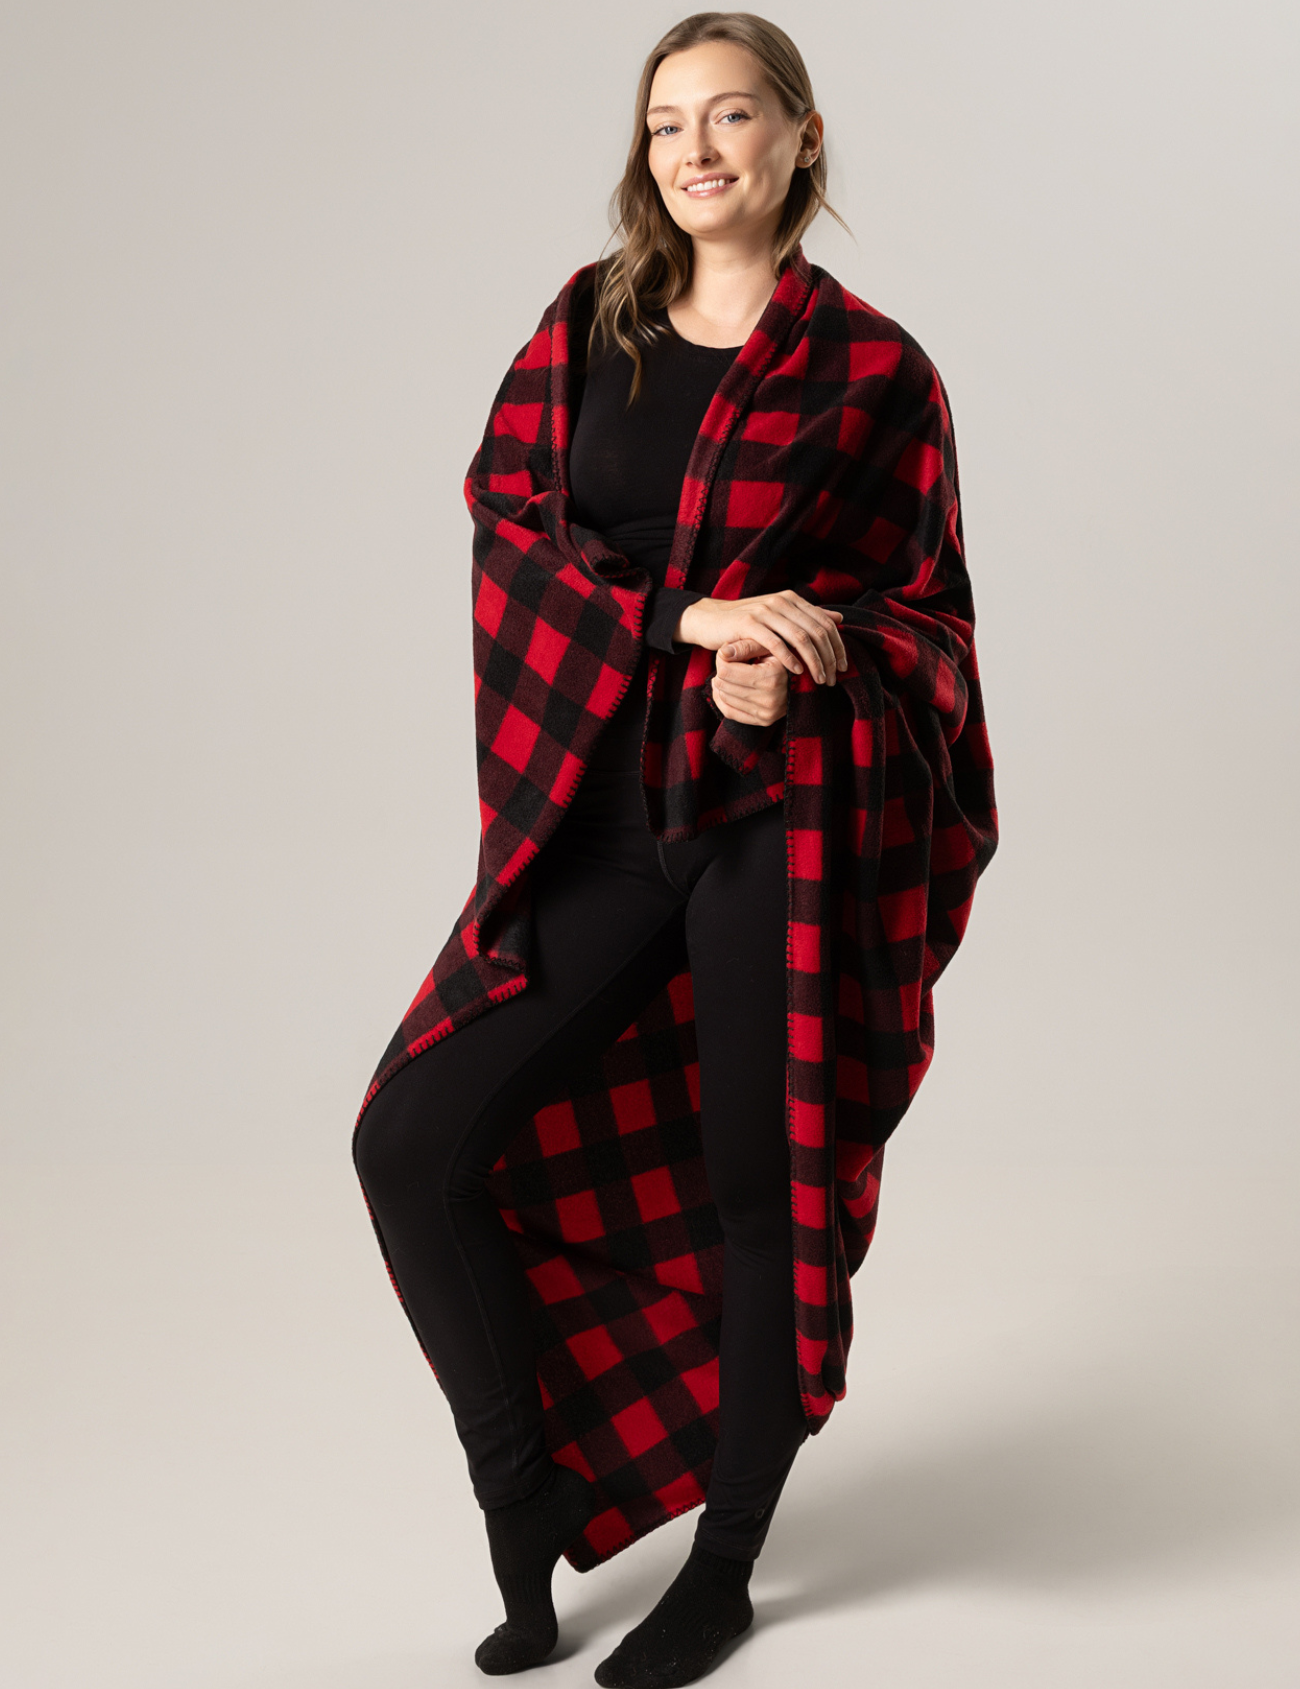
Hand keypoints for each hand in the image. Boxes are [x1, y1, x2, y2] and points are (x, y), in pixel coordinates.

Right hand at [676, 590, 846, 685]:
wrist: (711, 620)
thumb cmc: (748, 624)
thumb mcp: (779, 619)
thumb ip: (807, 617)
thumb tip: (838, 619)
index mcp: (792, 599)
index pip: (825, 623)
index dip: (838, 646)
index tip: (842, 667)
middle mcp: (781, 601)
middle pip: (817, 631)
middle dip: (828, 658)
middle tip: (832, 679)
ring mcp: (765, 611)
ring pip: (800, 638)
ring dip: (813, 662)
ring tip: (818, 679)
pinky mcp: (749, 624)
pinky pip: (776, 643)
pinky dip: (789, 659)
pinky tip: (796, 672)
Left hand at [710, 639, 789, 726]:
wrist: (804, 678)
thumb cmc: (783, 655)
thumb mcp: (768, 645)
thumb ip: (746, 645)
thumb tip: (722, 652)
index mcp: (771, 677)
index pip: (726, 670)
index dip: (722, 659)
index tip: (726, 653)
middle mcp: (770, 699)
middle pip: (723, 684)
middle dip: (721, 671)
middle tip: (727, 662)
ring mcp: (767, 713)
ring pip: (724, 698)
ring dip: (721, 685)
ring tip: (729, 673)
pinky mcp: (764, 721)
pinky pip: (730, 713)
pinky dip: (722, 699)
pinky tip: (726, 688)